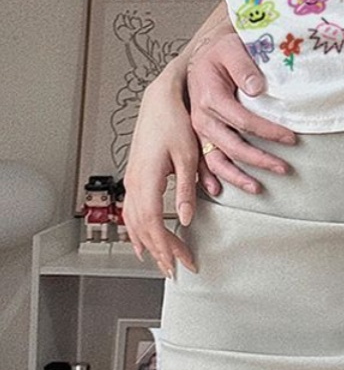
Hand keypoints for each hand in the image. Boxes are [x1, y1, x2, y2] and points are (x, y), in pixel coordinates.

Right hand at [123, 73, 199, 276]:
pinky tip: (143, 240)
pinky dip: (138, 230)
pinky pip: (132, 212)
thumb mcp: (186, 155)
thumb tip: (186, 217)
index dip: (166, 247)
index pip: (153, 224)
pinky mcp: (134, 177)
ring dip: (149, 243)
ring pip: (135, 222)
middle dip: (160, 251)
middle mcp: (134, 183)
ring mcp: (131, 180)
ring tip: (162, 261)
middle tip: (177, 268)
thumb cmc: (173, 122)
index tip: (179, 262)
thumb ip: (185, 189)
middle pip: (143, 229)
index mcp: (146, 180)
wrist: (159, 101)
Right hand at [187, 32, 295, 196]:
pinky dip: (209, 177)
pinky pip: (201, 161)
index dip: (268, 131)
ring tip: (257, 188)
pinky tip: (218, 191)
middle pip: (232, 146)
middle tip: (284, 169)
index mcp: (210, 97)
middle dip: (259, 160)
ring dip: (236, 177)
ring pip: (216, 159)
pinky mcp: (197, 134)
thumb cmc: (221, 51)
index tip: (290, 138)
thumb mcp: (232, 49)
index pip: (244, 120)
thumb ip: (244, 67)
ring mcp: (197, 129)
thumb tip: (257, 88)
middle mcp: (201, 117)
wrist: (202, 54)